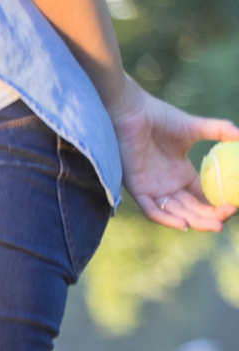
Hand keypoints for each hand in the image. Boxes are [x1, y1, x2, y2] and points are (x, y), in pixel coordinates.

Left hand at [110, 82, 238, 231]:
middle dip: (210, 217)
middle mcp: (168, 185)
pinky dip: (167, 219)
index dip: (217, 204)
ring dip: (195, 221)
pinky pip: (152, 210)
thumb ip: (220, 131)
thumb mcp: (195, 128)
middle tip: (228, 218)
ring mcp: (153, 188)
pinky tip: (184, 224)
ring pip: (175, 213)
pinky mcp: (137, 189)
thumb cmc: (160, 119)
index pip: (202, 196)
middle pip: (192, 208)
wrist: (133, 113)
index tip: (235, 205)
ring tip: (216, 225)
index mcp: (181, 175)